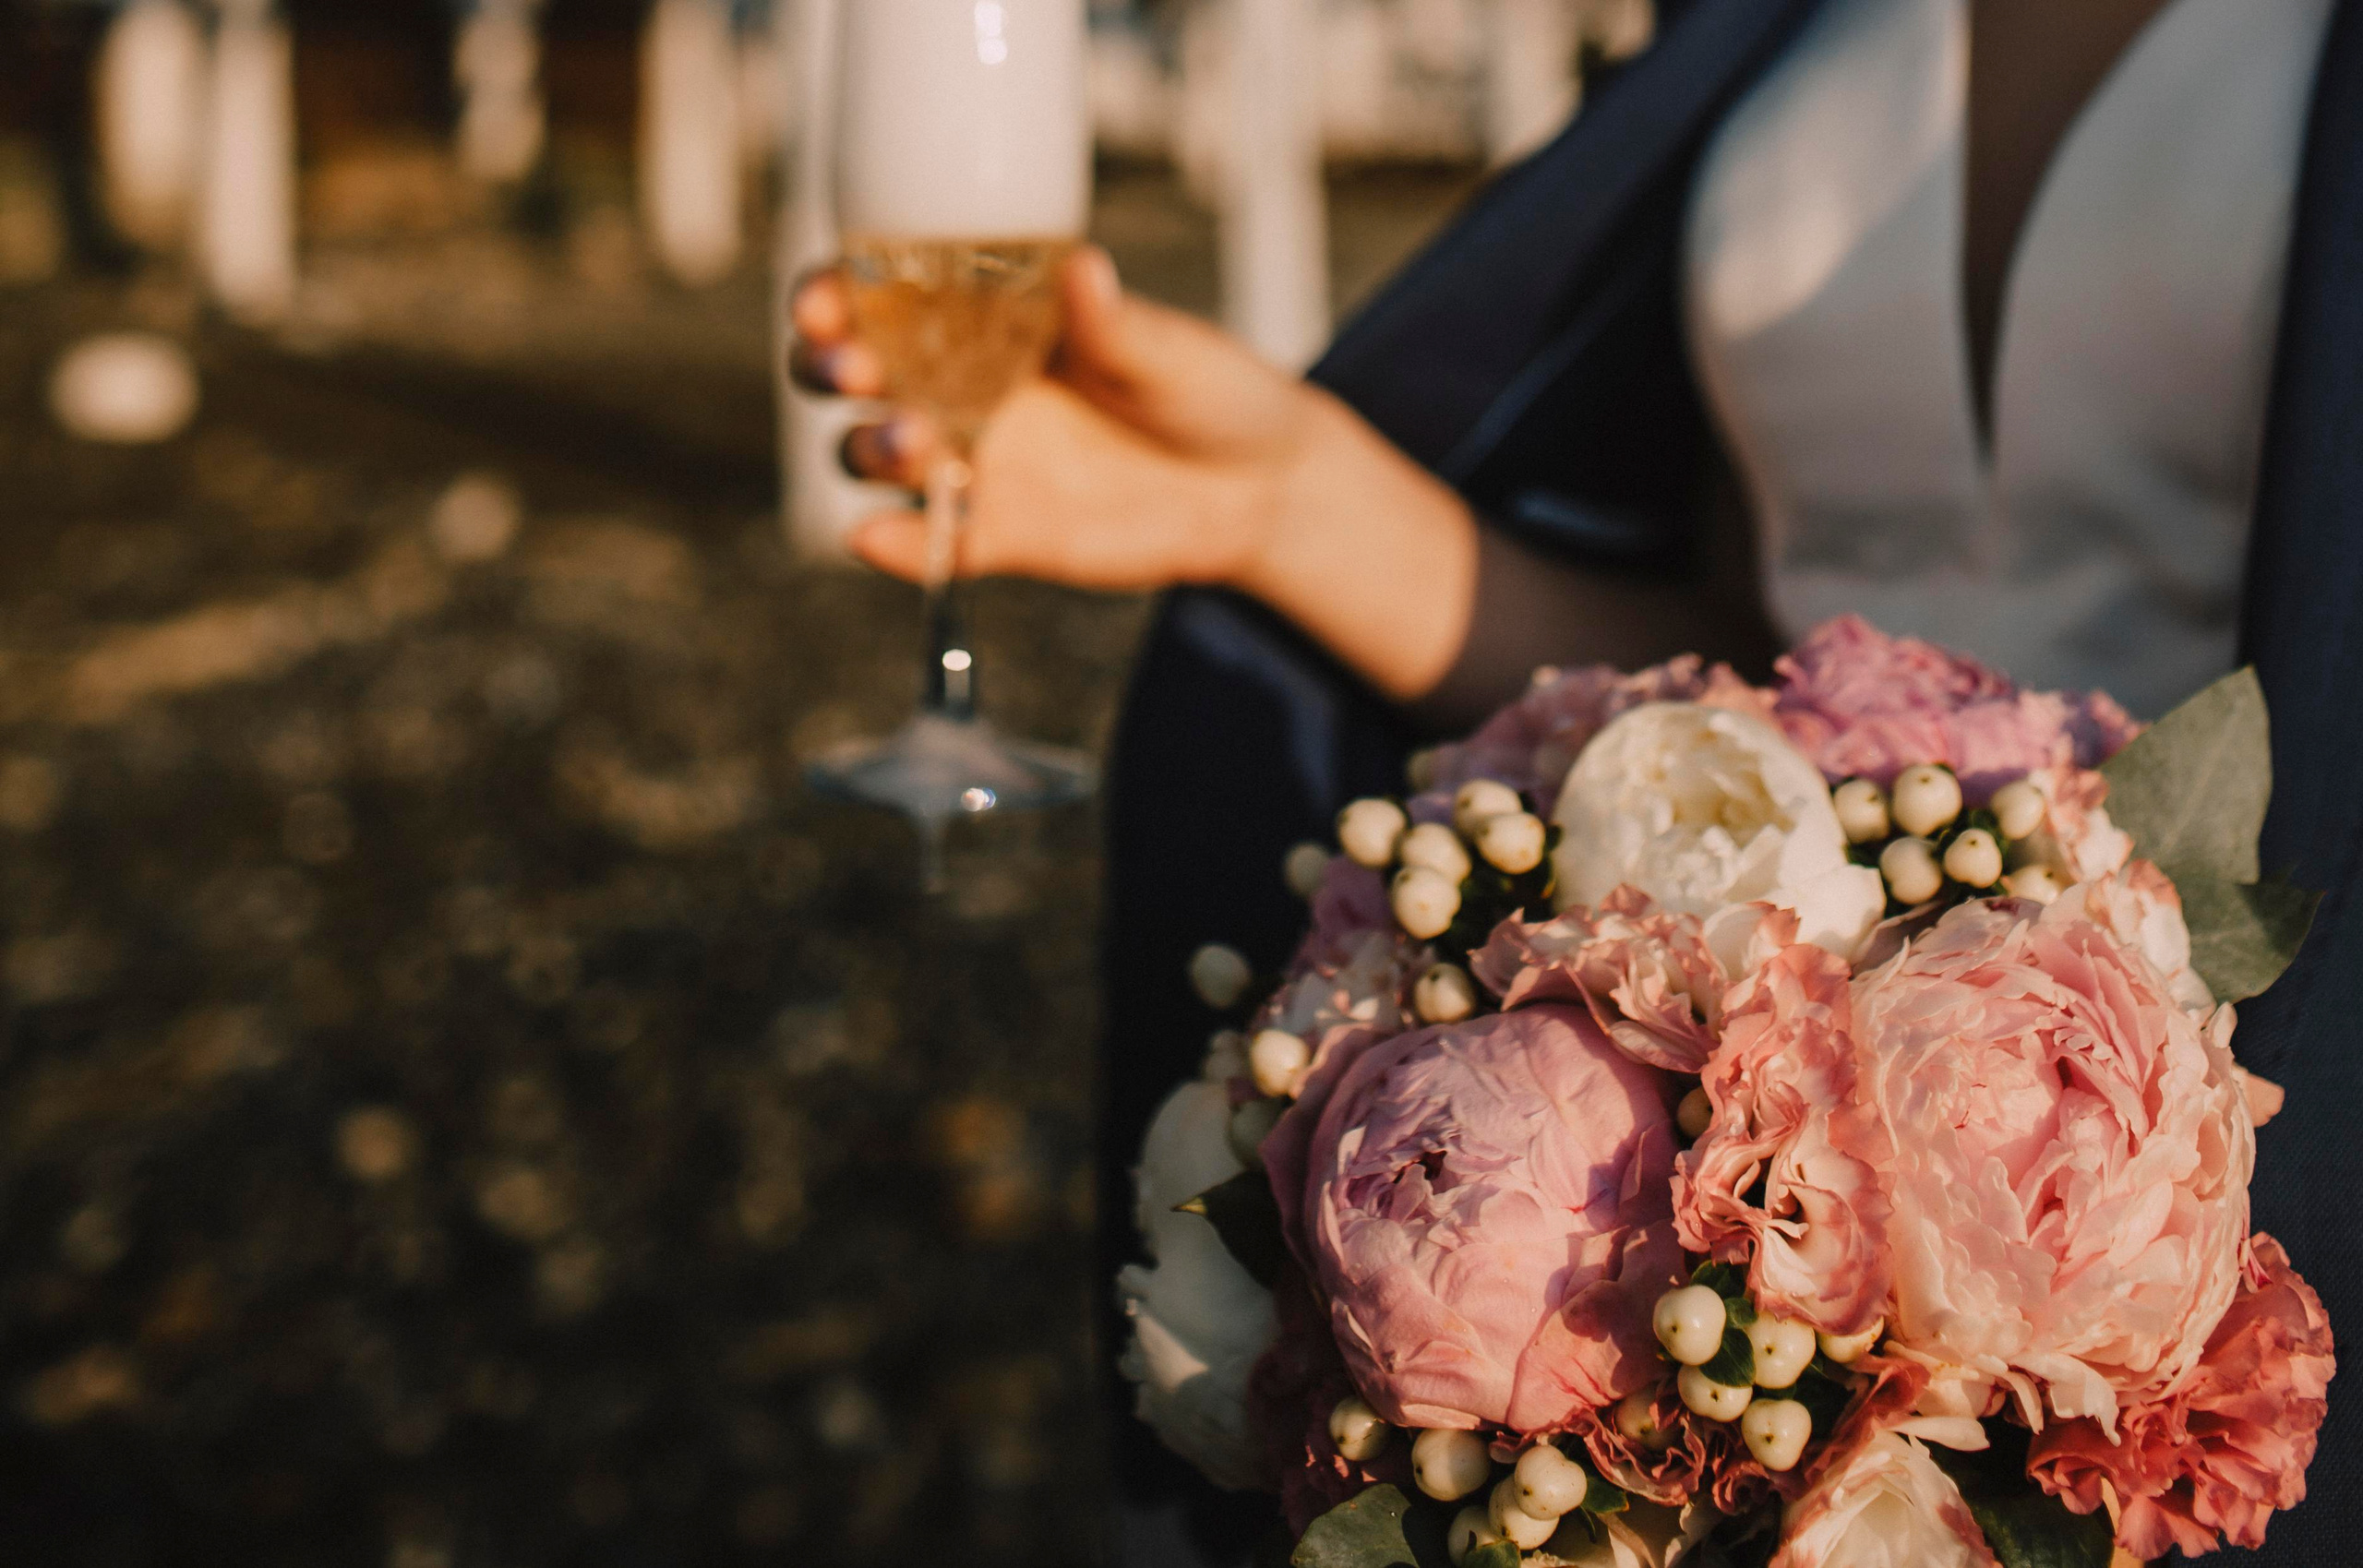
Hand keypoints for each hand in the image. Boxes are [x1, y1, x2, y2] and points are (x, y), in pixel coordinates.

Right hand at [788, 247, 1478, 699]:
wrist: (1259, 488)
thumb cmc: (1208, 392)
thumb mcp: (1168, 353)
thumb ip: (1116, 324)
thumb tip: (1082, 268)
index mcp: (985, 317)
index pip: (881, 296)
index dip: (834, 296)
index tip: (825, 301)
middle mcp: (959, 386)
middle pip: (853, 376)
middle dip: (828, 370)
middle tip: (852, 369)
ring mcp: (973, 463)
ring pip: (878, 458)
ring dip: (869, 450)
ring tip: (912, 444)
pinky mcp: (999, 534)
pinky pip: (932, 543)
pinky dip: (897, 545)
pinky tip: (873, 540)